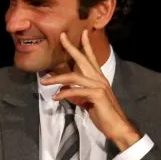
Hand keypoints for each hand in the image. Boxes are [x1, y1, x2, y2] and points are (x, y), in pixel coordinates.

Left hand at [39, 30, 141, 150]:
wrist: (116, 126)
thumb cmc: (102, 113)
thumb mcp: (87, 100)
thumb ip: (78, 92)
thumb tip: (64, 90)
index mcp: (98, 78)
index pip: (91, 58)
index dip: (86, 45)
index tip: (82, 33)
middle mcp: (99, 79)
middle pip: (83, 59)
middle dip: (72, 47)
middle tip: (61, 37)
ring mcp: (99, 86)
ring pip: (74, 77)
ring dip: (57, 79)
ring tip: (44, 82)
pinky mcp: (97, 95)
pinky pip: (76, 91)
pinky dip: (64, 93)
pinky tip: (56, 97)